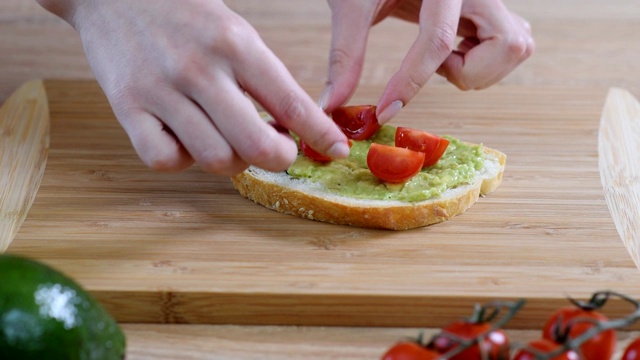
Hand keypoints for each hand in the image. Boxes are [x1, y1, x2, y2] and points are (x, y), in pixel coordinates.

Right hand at [37, 0, 349, 174]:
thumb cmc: (185, 16)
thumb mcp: (234, 31)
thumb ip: (262, 77)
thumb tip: (293, 127)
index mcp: (236, 44)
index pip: (290, 102)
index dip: (320, 134)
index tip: (336, 150)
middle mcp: (200, 68)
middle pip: (256, 145)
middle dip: (278, 158)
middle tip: (278, 151)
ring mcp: (160, 90)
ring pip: (214, 159)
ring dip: (230, 161)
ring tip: (227, 139)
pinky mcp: (126, 107)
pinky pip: (164, 160)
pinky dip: (182, 160)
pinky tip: (185, 140)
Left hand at [322, 0, 534, 123]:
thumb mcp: (351, 4)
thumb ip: (345, 55)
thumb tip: (331, 104)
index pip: (438, 39)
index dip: (411, 81)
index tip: (386, 110)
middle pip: (508, 45)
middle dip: (468, 72)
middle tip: (435, 66)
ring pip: (517, 47)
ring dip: (477, 69)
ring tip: (442, 56)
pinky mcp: (490, 10)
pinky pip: (511, 45)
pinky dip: (483, 62)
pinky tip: (453, 51)